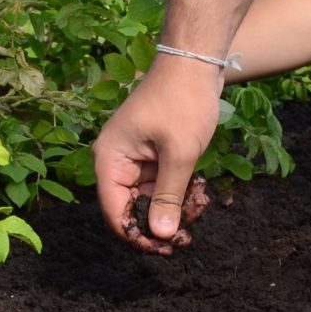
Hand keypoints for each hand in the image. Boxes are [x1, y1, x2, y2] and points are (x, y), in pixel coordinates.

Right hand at [92, 56, 222, 254]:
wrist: (195, 62)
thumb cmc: (183, 101)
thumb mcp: (179, 153)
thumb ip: (168, 196)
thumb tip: (160, 235)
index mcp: (110, 159)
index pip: (114, 212)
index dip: (137, 236)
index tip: (166, 249)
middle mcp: (116, 160)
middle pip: (132, 208)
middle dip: (162, 220)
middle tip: (191, 229)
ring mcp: (135, 157)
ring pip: (150, 198)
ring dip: (175, 205)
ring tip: (200, 201)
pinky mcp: (153, 154)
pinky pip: (162, 183)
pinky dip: (180, 189)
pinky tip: (199, 188)